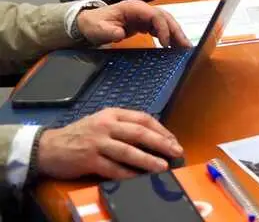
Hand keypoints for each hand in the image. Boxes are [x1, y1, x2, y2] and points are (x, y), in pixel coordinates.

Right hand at [35, 108, 181, 179]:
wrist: (48, 147)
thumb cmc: (79, 135)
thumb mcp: (101, 122)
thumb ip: (123, 126)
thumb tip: (151, 137)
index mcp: (112, 114)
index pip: (143, 119)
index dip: (161, 129)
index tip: (173, 140)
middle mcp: (106, 126)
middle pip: (139, 133)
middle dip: (161, 143)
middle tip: (176, 151)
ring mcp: (97, 143)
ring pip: (128, 151)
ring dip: (148, 159)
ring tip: (163, 166)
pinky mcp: (89, 160)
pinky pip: (112, 168)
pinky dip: (128, 174)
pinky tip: (139, 178)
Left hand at [76, 0, 190, 47]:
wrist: (89, 23)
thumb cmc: (94, 24)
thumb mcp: (98, 29)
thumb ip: (109, 31)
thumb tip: (120, 34)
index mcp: (134, 8)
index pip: (155, 15)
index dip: (163, 28)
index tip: (166, 43)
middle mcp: (143, 9)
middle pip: (165, 17)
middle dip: (176, 31)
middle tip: (186, 46)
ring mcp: (145, 16)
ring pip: (166, 22)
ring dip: (176, 33)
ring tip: (185, 47)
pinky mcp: (144, 23)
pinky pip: (160, 28)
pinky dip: (169, 36)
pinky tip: (175, 45)